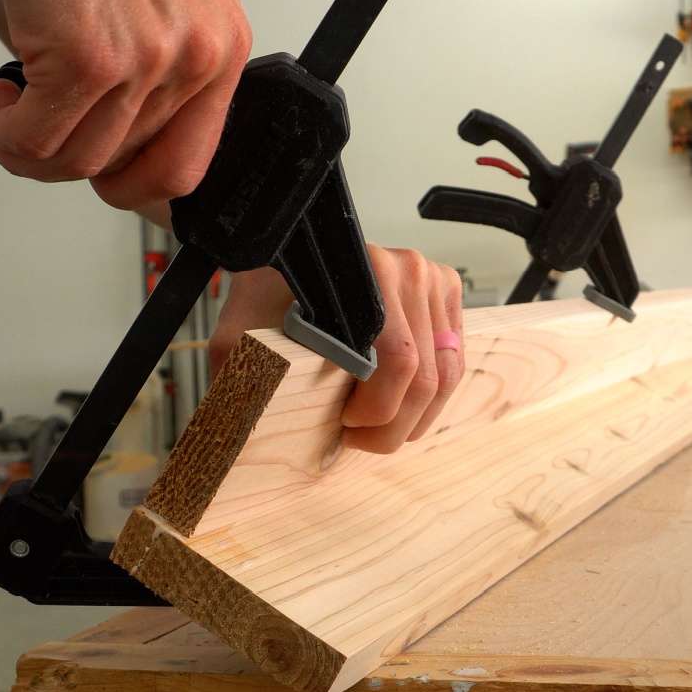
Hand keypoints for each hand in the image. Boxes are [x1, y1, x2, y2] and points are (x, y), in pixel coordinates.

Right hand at [0, 0, 251, 209]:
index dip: (128, 186)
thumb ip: (135, 75)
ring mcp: (148, 59)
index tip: (95, 178)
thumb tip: (90, 139)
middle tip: (26, 128)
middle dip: (61, 157)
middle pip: (120, 166)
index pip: (185, 167)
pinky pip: (38, 140)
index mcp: (219, 48)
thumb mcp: (140, 10)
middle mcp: (197, 56)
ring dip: (25, 148)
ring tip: (6, 111)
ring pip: (76, 162)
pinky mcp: (92, 55)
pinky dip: (4, 134)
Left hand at [209, 247, 464, 454]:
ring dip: (416, 416)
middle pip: (427, 377)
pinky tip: (397, 400)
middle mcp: (407, 270)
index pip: (398, 364)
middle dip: (397, 426)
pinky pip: (454, 359)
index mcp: (367, 274)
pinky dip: (431, 393)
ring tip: (379, 425)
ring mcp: (432, 279)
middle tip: (362, 439)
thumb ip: (237, 371)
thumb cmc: (267, 293)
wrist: (286, 252)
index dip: (378, 411)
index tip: (346, 425)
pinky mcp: (446, 291)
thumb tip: (240, 424)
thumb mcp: (239, 333)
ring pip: (446, 374)